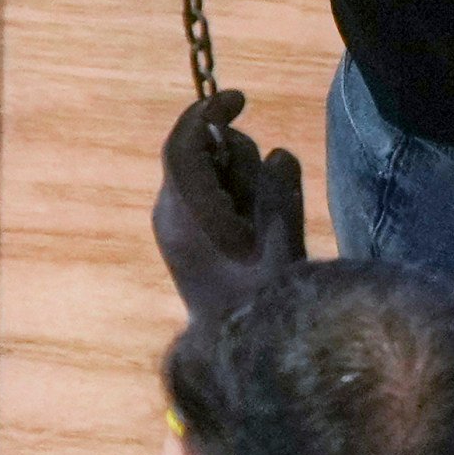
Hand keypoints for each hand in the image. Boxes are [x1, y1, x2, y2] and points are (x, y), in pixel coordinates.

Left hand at [154, 90, 305, 334]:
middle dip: (239, 161)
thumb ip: (280, 196)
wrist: (242, 356)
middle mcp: (171, 213)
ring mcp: (177, 225)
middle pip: (203, 155)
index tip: (239, 97)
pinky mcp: (188, 237)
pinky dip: (239, 200)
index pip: (184, 144)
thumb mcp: (282, 250)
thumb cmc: (265, 307)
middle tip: (264, 200)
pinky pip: (213, 197)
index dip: (209, 113)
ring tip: (263, 229)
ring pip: (211, 174)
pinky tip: (259, 233)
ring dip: (244, 184)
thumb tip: (278, 154)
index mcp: (182, 213)